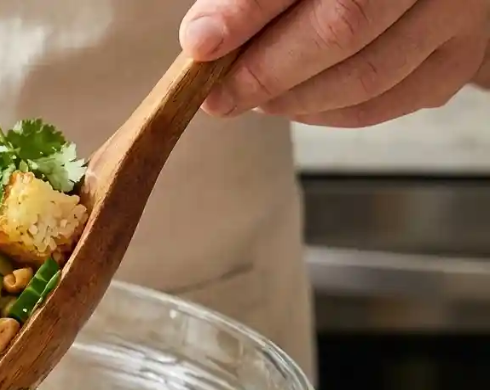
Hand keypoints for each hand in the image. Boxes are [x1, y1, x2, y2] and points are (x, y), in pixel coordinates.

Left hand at [180, 0, 489, 126]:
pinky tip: (291, 104)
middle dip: (265, 71)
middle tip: (216, 95)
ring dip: (292, 99)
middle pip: (341, 28)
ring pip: (365, 77)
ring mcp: (453, 17)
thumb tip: (204, 39)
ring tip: (249, 97)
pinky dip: (324, 114)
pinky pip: (382, 104)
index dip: (248, 11)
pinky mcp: (452, 63)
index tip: (201, 45)